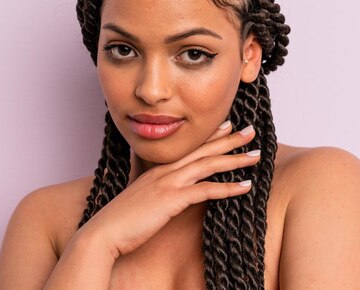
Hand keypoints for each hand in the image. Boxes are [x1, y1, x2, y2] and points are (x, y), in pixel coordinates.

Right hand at [78, 122, 258, 258]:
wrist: (104, 232)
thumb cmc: (120, 220)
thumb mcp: (138, 198)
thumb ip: (151, 189)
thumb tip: (161, 190)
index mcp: (158, 169)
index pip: (189, 147)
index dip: (210, 135)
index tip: (227, 126)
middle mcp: (165, 171)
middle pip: (203, 150)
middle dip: (229, 139)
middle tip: (250, 131)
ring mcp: (168, 183)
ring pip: (208, 165)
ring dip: (235, 158)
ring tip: (256, 155)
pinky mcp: (172, 199)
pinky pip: (206, 190)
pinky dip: (228, 187)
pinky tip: (245, 186)